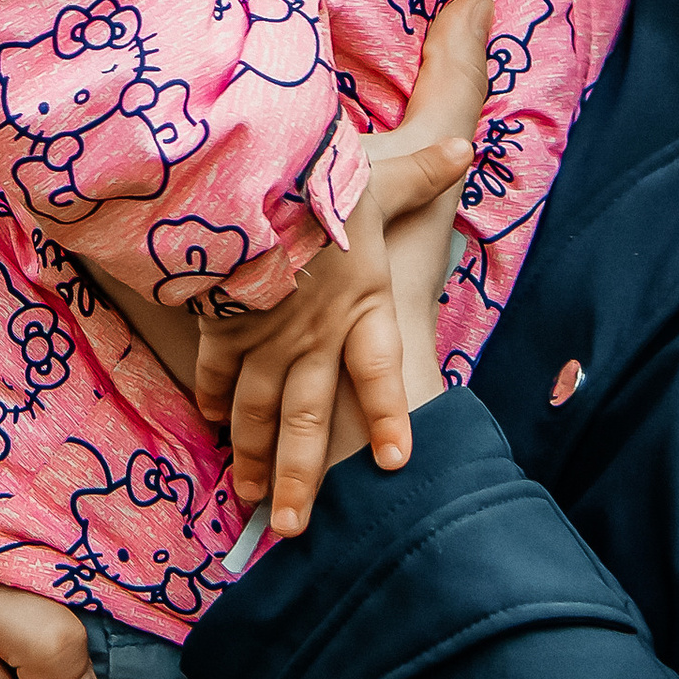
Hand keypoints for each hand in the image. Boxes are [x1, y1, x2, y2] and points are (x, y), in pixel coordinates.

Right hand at [195, 187, 441, 541]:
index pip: (380, 373)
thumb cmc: (314, 176)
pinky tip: (213, 423)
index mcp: (360, 306)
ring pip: (255, 412)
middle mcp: (313, 336)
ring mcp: (263, 336)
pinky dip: (214, 399)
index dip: (390, 419)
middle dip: (300, 479)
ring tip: (251, 499)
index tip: (398, 464)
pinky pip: (218, 371)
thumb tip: (465, 147)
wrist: (243, 176)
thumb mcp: (378, 174)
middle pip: (307, 421)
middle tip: (294, 532)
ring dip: (252, 457)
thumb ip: (422, 172)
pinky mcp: (222, 323)